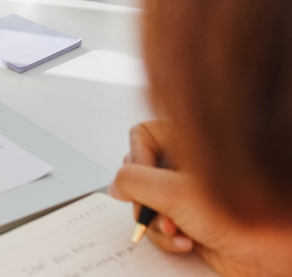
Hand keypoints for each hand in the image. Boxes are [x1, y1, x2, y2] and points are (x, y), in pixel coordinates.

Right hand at [110, 122, 291, 275]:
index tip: (144, 179)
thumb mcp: (173, 192)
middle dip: (145, 199)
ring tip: (177, 230)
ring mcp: (188, 193)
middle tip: (157, 209)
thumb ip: (132, 180)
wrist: (274, 254)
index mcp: (189, 143)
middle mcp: (187, 166)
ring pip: (146, 203)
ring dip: (156, 223)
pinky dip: (169, 237)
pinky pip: (160, 225)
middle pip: (139, 173)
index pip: (141, 135)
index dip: (137, 158)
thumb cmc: (244, 217)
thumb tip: (115, 185)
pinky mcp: (191, 220)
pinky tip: (187, 241)